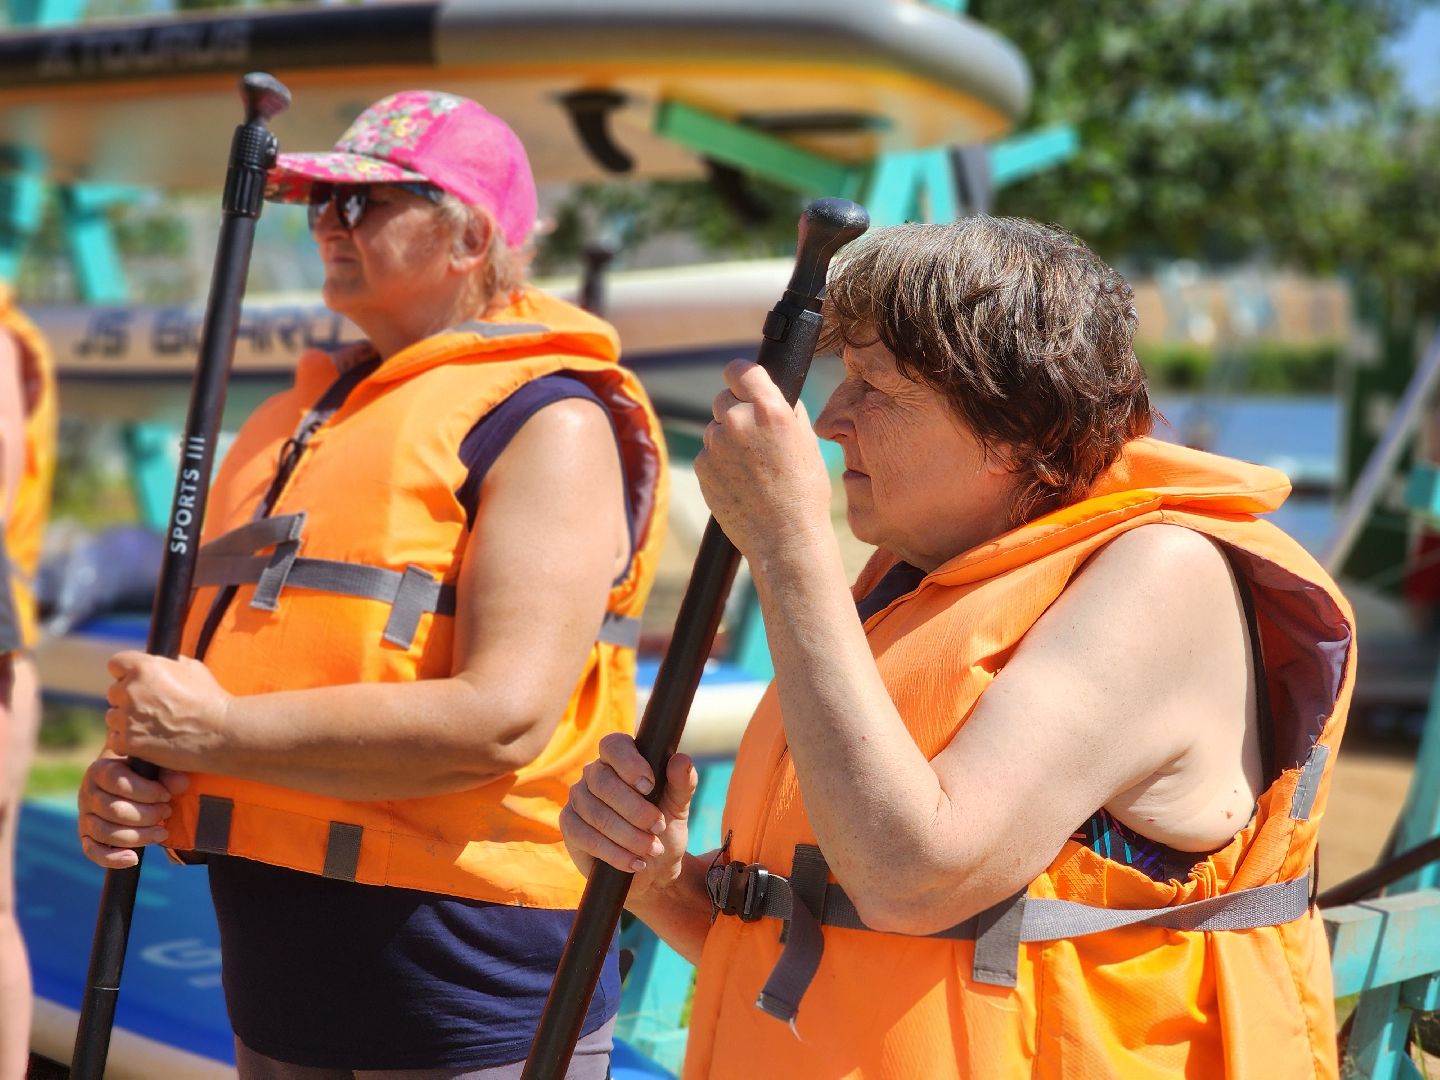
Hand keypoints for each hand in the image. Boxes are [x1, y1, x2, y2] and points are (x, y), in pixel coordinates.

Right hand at [77, 751, 190, 868]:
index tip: (166, 796)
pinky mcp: (86, 837)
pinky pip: (93, 852)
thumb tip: (182, 783)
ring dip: (138, 836)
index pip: (118, 781)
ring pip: (105, 832)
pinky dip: (112, 859)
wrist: (129, 784)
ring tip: (162, 833)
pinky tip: (133, 859)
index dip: (146, 791)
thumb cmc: (146, 774)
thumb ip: (169, 773)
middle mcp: (88, 793)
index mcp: (101, 770)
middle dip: (147, 815)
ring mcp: (85, 817)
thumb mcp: (156, 768)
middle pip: (114, 810)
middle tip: (167, 812)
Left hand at [105, 650, 231, 770]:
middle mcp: (130, 690)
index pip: (116, 663)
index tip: (135, 680)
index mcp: (144, 668)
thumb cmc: (210, 699)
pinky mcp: (128, 742)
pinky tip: (148, 741)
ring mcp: (126, 718)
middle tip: (151, 707)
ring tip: (154, 726)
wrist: (221, 732)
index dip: (126, 672)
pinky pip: (115, 740)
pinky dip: (128, 742)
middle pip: (113, 691)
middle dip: (128, 698)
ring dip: (127, 721)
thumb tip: (158, 662)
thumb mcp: (193, 668)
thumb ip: (168, 663)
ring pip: (113, 717)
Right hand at [559, 733, 696, 900]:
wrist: (654, 869)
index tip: (650, 786)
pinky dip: (615, 853)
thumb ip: (682, 782)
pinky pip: (586, 837)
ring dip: (629, 835)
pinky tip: (635, 862)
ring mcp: (578, 800)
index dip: (629, 763)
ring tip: (653, 849)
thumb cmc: (663, 829)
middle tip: (658, 827)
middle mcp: (594, 774)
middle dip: (634, 809)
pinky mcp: (570, 827)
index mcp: (620, 759)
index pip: (613, 745)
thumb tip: (681, 760)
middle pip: (603, 782)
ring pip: (596, 813)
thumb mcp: (679, 806)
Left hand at [696, 360, 832, 559]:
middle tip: (754, 439)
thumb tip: (773, 394)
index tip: (741, 383)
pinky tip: (741, 482)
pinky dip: (719, 463)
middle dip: (735, 412)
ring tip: (752, 469)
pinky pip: (708, 454)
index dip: (740, 376)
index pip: (740, 369)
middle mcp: (738, 421)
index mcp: (769, 409)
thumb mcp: (806, 442)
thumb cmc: (804, 491)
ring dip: (728, 440)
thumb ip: (786, 411)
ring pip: (715, 428)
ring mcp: (716, 444)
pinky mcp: (702, 466)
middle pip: (723, 398)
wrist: (785, 537)